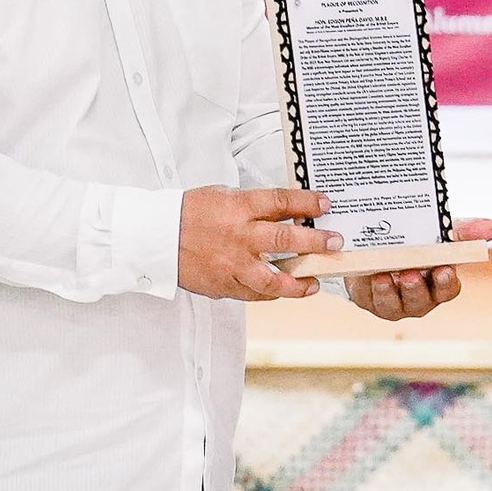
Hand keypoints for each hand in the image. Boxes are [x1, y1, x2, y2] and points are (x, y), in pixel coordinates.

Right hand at [178, 186, 339, 300]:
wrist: (156, 237)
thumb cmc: (189, 213)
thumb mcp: (224, 196)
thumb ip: (254, 206)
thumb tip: (287, 211)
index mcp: (238, 208)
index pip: (280, 202)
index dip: (307, 203)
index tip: (325, 204)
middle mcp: (238, 236)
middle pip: (285, 240)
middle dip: (316, 242)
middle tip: (335, 243)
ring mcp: (232, 264)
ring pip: (274, 280)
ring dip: (300, 283)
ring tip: (315, 282)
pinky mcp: (225, 285)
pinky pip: (255, 294)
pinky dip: (273, 293)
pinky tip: (286, 290)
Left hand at [342, 218, 491, 318]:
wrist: (376, 244)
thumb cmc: (415, 243)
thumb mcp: (438, 232)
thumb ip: (463, 231)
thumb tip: (491, 228)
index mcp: (437, 283)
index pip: (447, 289)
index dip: (446, 282)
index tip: (444, 269)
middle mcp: (417, 298)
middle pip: (420, 301)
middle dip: (415, 290)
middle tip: (410, 274)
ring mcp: (393, 302)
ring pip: (392, 306)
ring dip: (389, 292)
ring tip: (385, 275)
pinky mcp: (370, 300)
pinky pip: (370, 300)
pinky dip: (369, 289)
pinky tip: (368, 275)